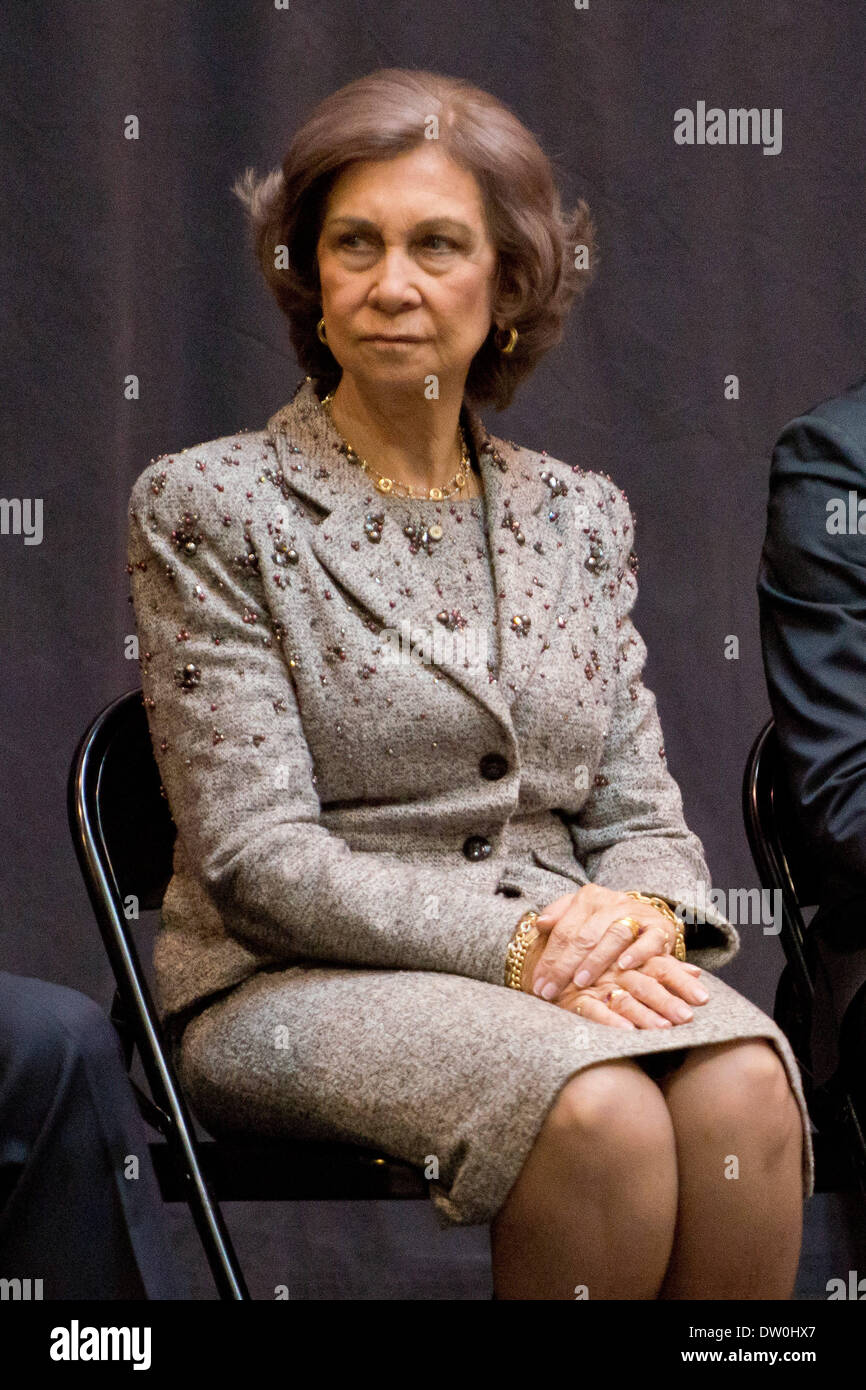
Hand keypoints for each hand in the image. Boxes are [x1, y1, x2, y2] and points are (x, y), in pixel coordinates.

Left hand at [525, 884, 691, 1001]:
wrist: (651, 917)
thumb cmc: (608, 922)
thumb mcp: (581, 915)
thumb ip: (560, 916)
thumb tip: (540, 923)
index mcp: (590, 898)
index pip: (564, 929)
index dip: (549, 958)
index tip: (538, 984)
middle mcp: (613, 902)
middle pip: (584, 935)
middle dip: (564, 966)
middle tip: (551, 990)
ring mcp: (638, 915)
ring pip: (613, 936)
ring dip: (595, 961)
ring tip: (580, 982)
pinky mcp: (661, 929)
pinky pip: (648, 941)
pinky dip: (636, 953)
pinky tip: (623, 967)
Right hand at [552, 955, 709, 1028]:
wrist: (549, 959)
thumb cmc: (599, 963)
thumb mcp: (633, 961)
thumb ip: (664, 966)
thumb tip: (697, 972)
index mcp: (631, 959)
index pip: (662, 966)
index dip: (682, 981)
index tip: (703, 997)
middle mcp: (615, 970)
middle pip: (645, 984)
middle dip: (667, 1001)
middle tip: (687, 1018)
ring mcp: (595, 984)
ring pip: (623, 998)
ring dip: (644, 1015)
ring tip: (664, 1029)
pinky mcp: (575, 999)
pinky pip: (593, 1011)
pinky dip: (610, 1021)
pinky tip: (627, 1033)